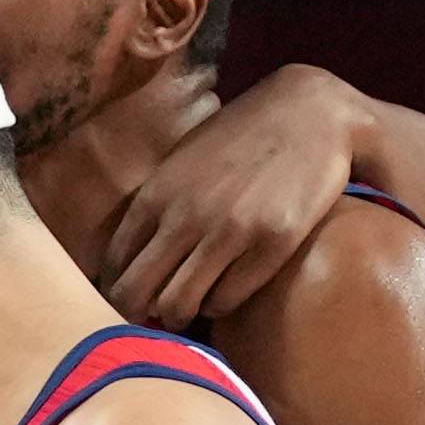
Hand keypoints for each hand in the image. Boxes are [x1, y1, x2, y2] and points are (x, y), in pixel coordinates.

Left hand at [100, 63, 363, 320]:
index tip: (134, 296)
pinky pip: (225, 301)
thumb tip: (126, 262)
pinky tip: (227, 288)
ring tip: (193, 305)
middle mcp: (186, 215)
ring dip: (180, 314)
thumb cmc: (241, 138)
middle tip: (156, 313)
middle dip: (139, 311)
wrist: (311, 111)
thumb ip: (155, 207)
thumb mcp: (183, 162)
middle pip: (134, 293)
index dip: (117, 289)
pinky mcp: (271, 245)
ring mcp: (229, 231)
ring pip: (177, 306)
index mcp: (157, 194)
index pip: (113, 265)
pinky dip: (220, 304)